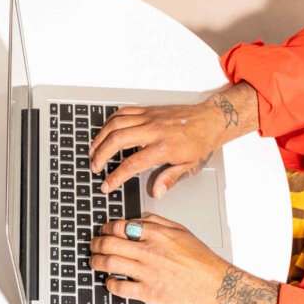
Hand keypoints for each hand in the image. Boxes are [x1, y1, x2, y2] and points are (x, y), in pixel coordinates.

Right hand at [89, 83, 257, 196]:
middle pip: (117, 140)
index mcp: (163, 148)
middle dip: (101, 155)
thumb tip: (155, 192)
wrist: (211, 120)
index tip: (106, 185)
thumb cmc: (201, 143)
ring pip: (116, 124)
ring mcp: (149, 118)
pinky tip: (104, 132)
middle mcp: (153, 130)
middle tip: (94, 167)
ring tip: (93, 151)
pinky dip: (109, 122)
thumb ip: (169, 179)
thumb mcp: (189, 166)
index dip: (115, 177)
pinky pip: (123, 113)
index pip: (132, 164)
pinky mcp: (148, 110)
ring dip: (100, 138)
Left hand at [89, 215, 279, 303]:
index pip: (121, 226)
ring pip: (111, 263)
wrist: (217, 284)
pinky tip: (109, 281)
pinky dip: (110, 283)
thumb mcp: (181, 231)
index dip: (106, 228)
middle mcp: (151, 251)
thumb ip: (158, 222)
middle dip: (96, 244)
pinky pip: (121, 287)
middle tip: (93, 246)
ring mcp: (149, 272)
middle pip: (110, 243)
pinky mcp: (150, 292)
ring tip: (94, 261)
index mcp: (157, 234)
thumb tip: (138, 218)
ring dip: (97, 262)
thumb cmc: (201, 259)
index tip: (103, 231)